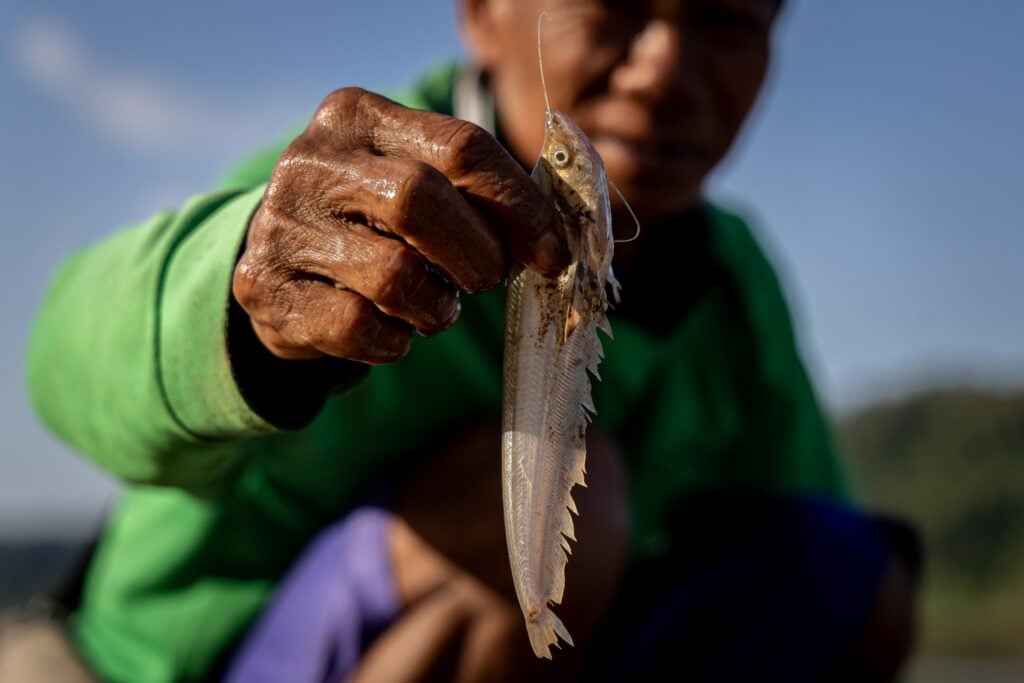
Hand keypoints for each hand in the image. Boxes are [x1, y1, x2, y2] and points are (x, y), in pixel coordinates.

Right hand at [233, 88, 567, 364]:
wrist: (281, 259)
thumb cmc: (375, 220)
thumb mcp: (420, 181)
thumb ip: (478, 193)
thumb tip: (557, 241)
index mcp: (358, 116)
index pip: (461, 147)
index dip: (521, 206)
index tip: (553, 253)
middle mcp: (311, 160)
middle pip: (420, 199)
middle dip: (476, 255)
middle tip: (488, 279)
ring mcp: (281, 225)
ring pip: (392, 274)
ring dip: (436, 308)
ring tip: (435, 307)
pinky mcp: (266, 289)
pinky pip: (357, 327)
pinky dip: (393, 342)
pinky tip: (392, 332)